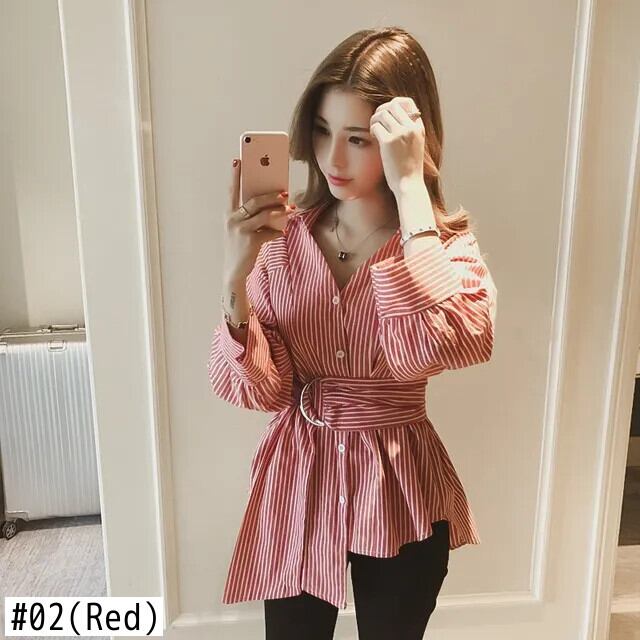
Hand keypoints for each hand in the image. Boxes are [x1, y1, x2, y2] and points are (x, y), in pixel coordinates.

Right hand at [223, 158, 294, 281]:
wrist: (234, 271)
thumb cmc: (240, 248)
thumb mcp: (242, 230)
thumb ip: (252, 218)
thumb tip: (274, 207)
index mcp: (228, 214)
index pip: (231, 191)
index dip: (235, 176)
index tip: (238, 160)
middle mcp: (232, 220)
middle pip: (254, 201)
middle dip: (270, 195)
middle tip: (284, 192)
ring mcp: (240, 230)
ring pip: (264, 214)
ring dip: (279, 211)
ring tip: (290, 208)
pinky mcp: (250, 241)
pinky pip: (269, 232)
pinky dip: (277, 232)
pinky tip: (281, 232)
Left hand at [369, 96, 432, 194]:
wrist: (409, 184)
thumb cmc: (409, 169)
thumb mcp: (415, 146)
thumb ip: (408, 132)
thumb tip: (393, 120)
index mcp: (419, 127)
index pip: (408, 102)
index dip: (394, 104)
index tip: (387, 113)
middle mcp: (411, 127)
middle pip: (392, 105)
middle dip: (381, 110)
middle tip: (377, 121)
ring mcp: (400, 133)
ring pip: (382, 113)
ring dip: (374, 119)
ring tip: (374, 131)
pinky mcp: (389, 141)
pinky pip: (375, 125)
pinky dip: (372, 129)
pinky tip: (373, 138)